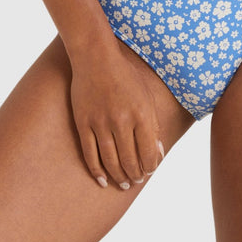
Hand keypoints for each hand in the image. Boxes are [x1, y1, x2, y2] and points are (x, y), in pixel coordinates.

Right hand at [69, 38, 164, 190]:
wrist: (95, 57)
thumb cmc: (125, 75)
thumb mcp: (146, 95)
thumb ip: (153, 124)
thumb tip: (158, 152)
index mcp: (141, 113)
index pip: (149, 152)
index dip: (150, 166)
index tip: (150, 170)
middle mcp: (122, 120)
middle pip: (130, 160)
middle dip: (136, 175)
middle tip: (136, 180)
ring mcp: (100, 122)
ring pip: (111, 161)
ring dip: (119, 177)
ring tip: (124, 183)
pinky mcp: (83, 123)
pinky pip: (90, 154)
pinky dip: (96, 171)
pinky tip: (103, 180)